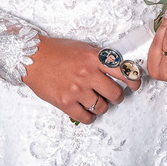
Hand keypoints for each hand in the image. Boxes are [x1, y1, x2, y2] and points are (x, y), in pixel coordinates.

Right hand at [21, 36, 141, 123]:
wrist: (31, 57)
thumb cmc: (56, 51)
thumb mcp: (82, 47)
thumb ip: (99, 58)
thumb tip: (118, 69)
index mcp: (94, 58)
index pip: (123, 71)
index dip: (134, 80)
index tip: (135, 84)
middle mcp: (87, 74)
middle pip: (116, 94)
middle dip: (117, 96)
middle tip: (113, 95)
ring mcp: (76, 89)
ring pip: (102, 107)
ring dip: (102, 106)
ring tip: (96, 102)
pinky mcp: (65, 102)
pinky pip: (86, 118)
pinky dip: (90, 118)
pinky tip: (86, 111)